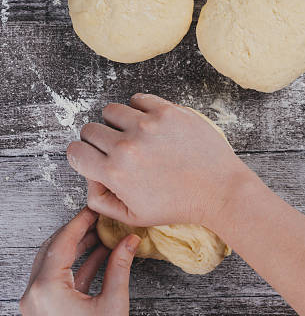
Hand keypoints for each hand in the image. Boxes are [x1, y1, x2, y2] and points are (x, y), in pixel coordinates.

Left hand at [20, 208, 139, 315]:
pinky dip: (76, 266)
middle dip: (78, 232)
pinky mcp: (45, 312)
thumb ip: (120, 266)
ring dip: (77, 248)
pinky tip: (98, 256)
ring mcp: (38, 304)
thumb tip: (130, 240)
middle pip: (54, 249)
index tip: (95, 209)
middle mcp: (35, 294)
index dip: (81, 222)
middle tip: (99, 219)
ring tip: (103, 235)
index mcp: (47, 289)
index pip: (62, 242)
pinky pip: (58, 279)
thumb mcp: (114, 303)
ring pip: (54, 262)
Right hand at [67, 94, 250, 227]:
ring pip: (111, 110)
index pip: (75, 152)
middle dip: (99, 140)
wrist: (219, 190)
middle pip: (90, 129)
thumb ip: (101, 201)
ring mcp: (148, 125)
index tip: (93, 157)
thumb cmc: (178, 204)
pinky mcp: (168, 111)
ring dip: (118, 122)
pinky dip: (139, 109)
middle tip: (118, 149)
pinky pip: (138, 98)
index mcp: (115, 173)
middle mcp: (127, 146)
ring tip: (135, 135)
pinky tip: (150, 124)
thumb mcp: (134, 217)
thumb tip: (91, 177)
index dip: (81, 156)